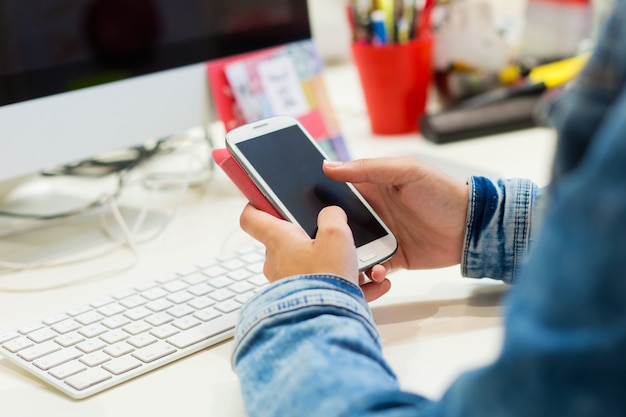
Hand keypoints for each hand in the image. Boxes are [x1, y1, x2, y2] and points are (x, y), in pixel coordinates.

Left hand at [240, 204, 391, 300]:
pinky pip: (327, 287)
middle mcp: (278, 261)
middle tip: (336, 234)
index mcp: (278, 239)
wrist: (326, 321)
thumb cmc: (326, 277)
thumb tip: (331, 214)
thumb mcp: (336, 234)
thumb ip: (332, 216)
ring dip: (337, 262)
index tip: (265, 199)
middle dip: (314, 236)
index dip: (257, 204)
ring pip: (313, 265)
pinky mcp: (305, 300)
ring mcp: (290, 282)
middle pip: (289, 240)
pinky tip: (374, 283)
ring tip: (364, 264)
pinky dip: (349, 284)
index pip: (251, 218)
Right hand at [323, 157, 468, 271]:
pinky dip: (368, 272)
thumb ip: (368, 169)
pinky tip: (376, 270)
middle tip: (316, 241)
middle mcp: (372, 212)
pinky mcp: (392, 257)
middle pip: (339, 223)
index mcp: (372, 188)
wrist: (471, 228)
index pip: (337, 191)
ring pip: (351, 248)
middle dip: (327, 232)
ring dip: (346, 255)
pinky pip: (371, 267)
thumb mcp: (406, 172)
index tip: (298, 205)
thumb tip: (328, 166)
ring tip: (344, 260)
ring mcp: (381, 236)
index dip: (318, 197)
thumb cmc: (442, 193)